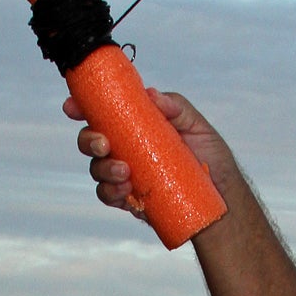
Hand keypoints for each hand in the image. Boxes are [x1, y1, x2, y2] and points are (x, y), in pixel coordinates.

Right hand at [65, 87, 234, 224]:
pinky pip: (108, 196)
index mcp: (136, 127)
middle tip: (104, 143)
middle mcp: (126, 149)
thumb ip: (175, 106)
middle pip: (91, 142)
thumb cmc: (211, 159)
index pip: (104, 114)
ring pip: (96, 170)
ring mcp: (126, 176)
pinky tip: (124, 190)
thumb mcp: (197, 126)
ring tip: (125, 172)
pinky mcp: (130, 200)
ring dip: (103, 169)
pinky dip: (110, 192)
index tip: (72, 106)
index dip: (82, 107)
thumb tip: (151, 94)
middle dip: (89, 140)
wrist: (223, 198)